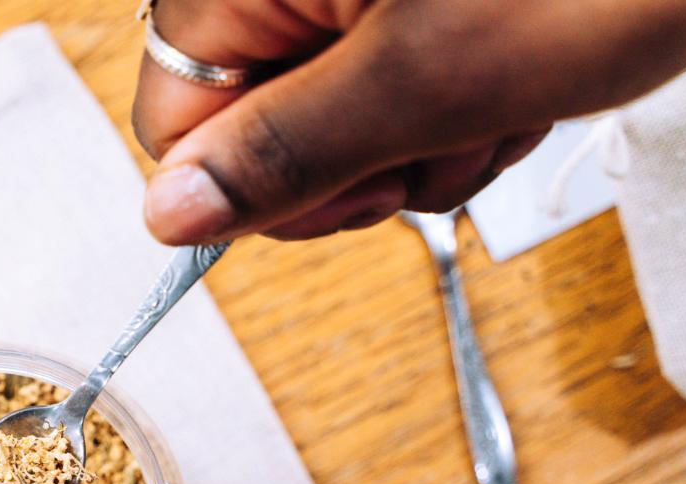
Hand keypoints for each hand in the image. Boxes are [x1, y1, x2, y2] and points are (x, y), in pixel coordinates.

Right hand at [134, 0, 685, 242]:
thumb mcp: (432, 79)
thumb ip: (285, 153)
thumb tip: (170, 217)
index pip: (174, 123)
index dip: (263, 181)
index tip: (360, 183)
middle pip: (258, 121)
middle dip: (365, 155)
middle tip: (455, 117)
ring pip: (336, 114)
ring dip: (427, 133)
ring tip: (506, 82)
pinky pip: (391, 79)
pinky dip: (458, 98)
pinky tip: (515, 65)